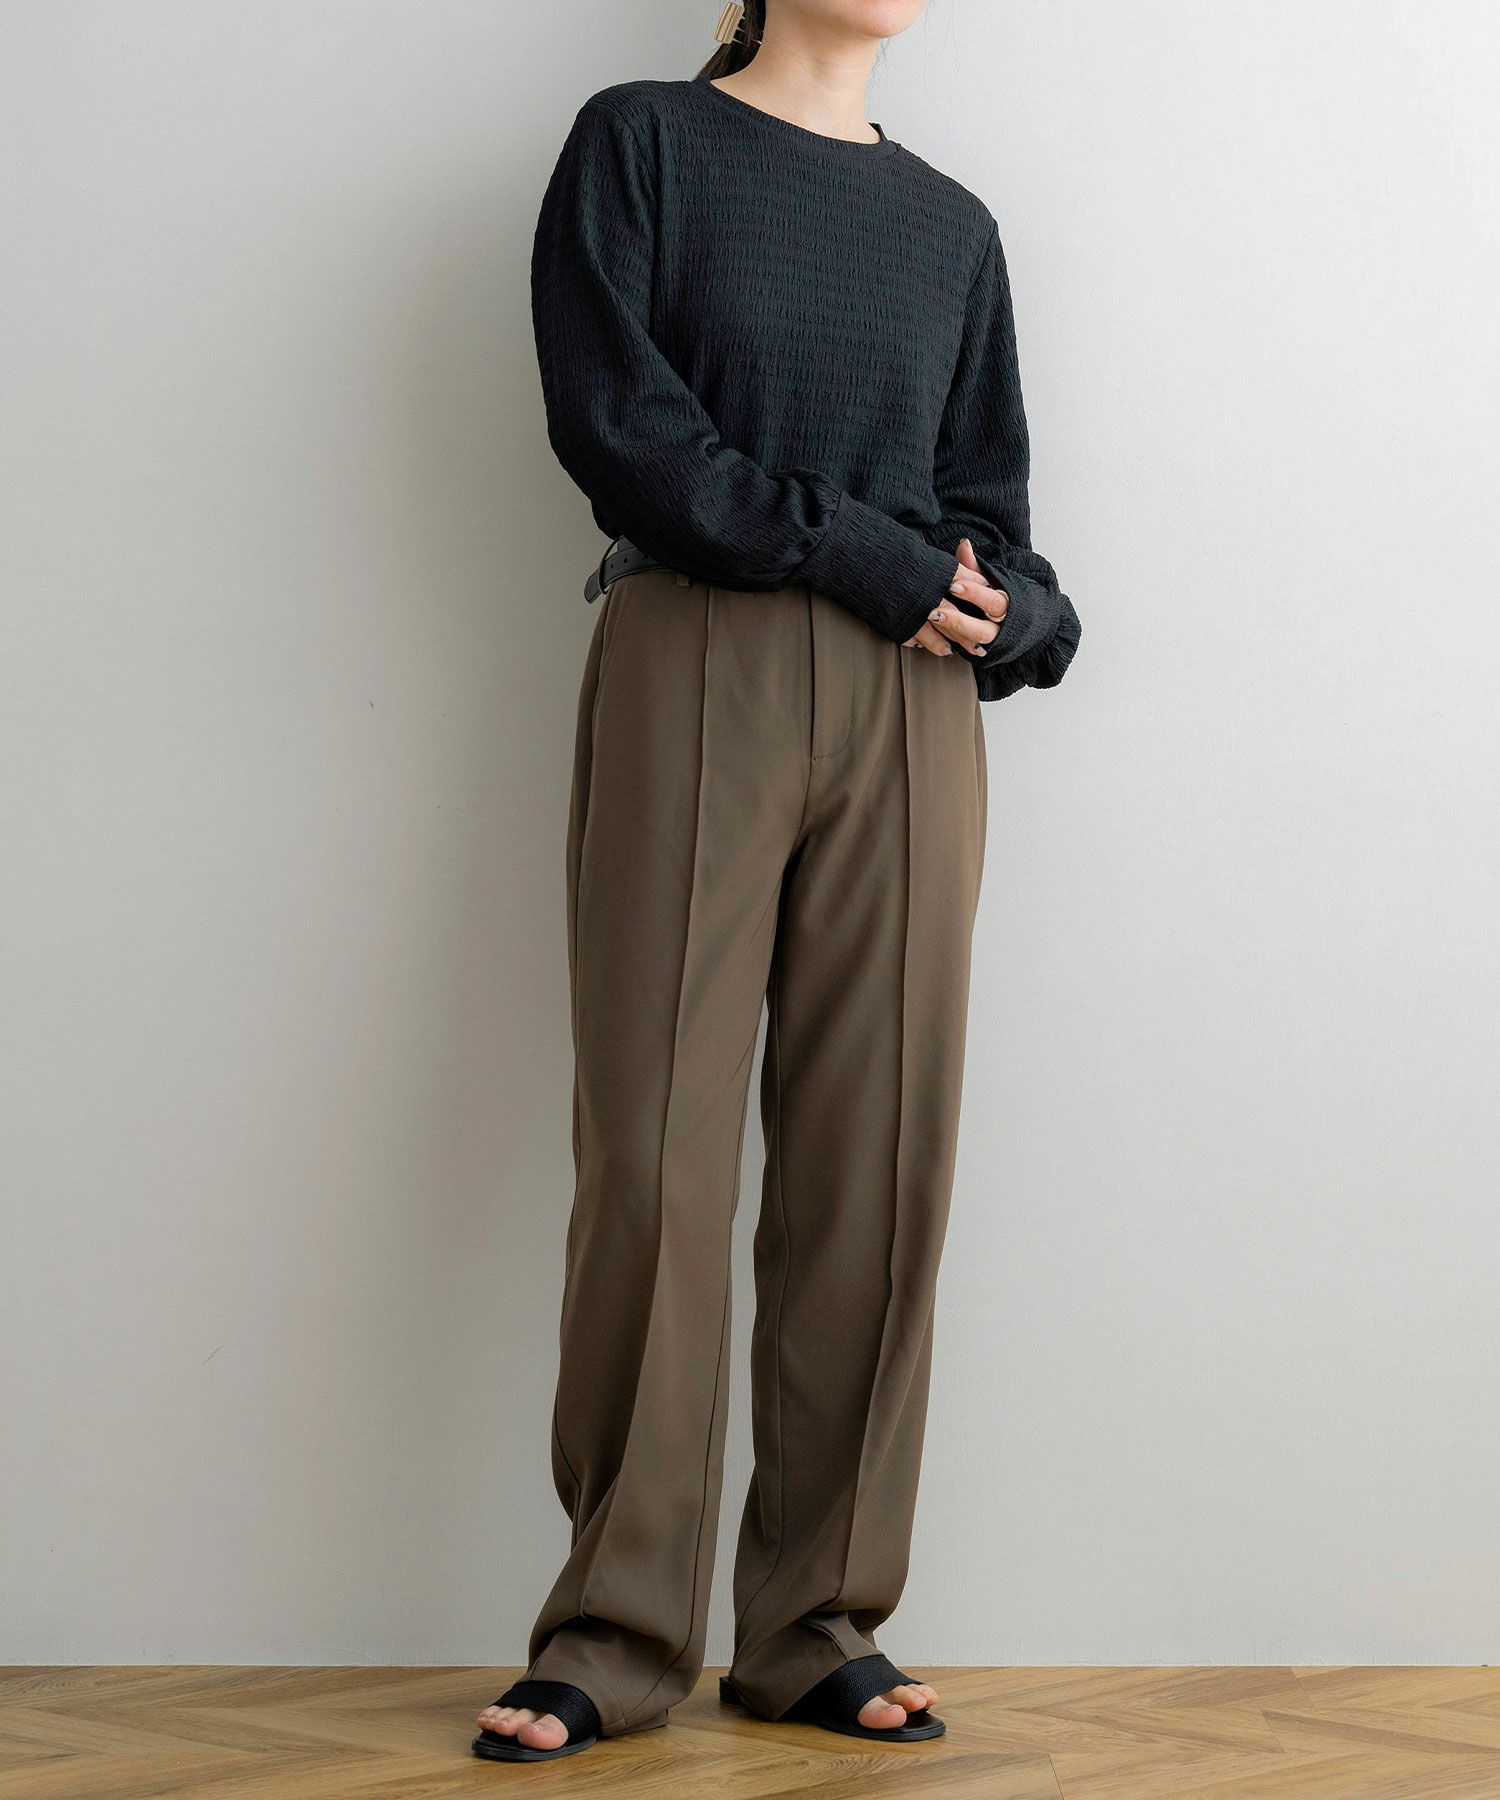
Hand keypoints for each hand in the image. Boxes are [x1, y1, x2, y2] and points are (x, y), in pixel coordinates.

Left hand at [903, 538, 1008, 656]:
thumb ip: (974, 566)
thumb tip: (964, 543)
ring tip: (932, 621)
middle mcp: (1001, 626)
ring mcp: (992, 642)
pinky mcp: (982, 651)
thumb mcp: (988, 578)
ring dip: (952, 633)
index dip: (974, 593)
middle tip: (935, 612)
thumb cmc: (995, 594)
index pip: (992, 600)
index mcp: (1006, 604)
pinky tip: (932, 638)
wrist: (1018, 621)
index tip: (953, 585)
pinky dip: (951, 643)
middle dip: (959, 621)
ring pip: (975, 642)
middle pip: (983, 629)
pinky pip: (967, 649)